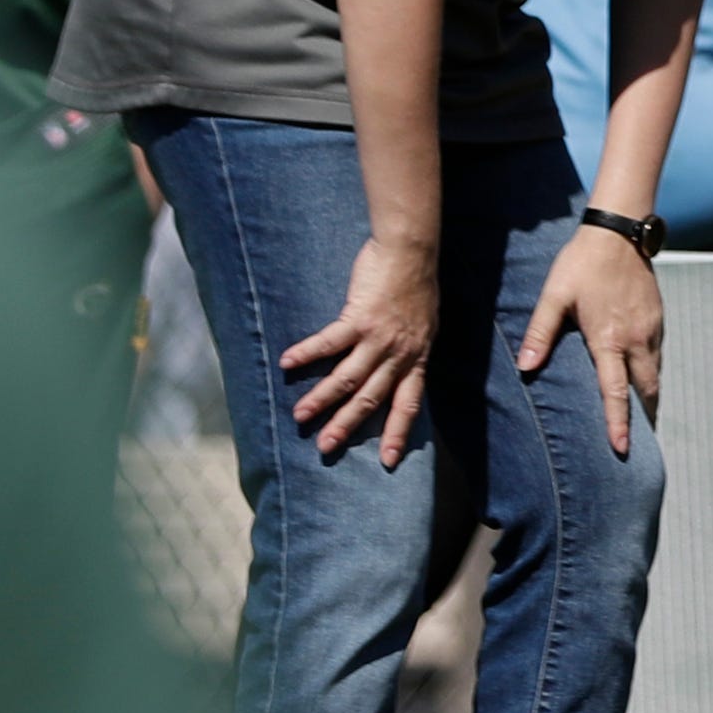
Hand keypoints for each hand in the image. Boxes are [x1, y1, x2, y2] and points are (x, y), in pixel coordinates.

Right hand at [280, 232, 435, 464]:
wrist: (412, 251)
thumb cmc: (417, 284)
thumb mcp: (425, 325)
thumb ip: (410, 349)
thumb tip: (399, 366)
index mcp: (416, 358)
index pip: (408, 404)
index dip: (397, 432)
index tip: (388, 461)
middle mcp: (398, 354)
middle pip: (369, 399)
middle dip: (346, 426)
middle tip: (326, 447)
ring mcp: (378, 338)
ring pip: (346, 378)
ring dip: (321, 399)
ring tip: (299, 416)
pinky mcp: (358, 318)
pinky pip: (328, 343)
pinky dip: (306, 354)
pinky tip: (286, 363)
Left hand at [517, 222, 663, 458]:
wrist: (618, 231)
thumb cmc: (582, 264)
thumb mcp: (555, 296)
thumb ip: (540, 333)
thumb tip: (526, 366)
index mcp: (609, 339)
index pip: (616, 391)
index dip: (619, 422)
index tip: (621, 448)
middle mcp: (636, 339)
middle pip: (646, 390)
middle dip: (643, 418)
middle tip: (637, 443)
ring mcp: (651, 328)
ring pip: (655, 374)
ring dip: (649, 397)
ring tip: (642, 418)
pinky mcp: (657, 318)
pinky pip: (657, 355)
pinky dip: (651, 373)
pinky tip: (642, 378)